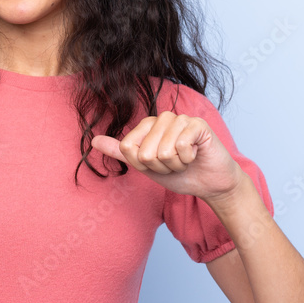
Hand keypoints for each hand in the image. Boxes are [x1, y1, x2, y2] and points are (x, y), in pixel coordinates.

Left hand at [91, 112, 243, 202]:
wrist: (210, 183)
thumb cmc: (180, 174)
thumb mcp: (145, 167)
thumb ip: (120, 152)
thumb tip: (93, 141)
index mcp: (146, 126)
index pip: (128, 148)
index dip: (144, 165)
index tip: (158, 165)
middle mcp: (161, 118)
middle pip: (145, 152)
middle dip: (161, 167)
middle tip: (175, 164)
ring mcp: (180, 119)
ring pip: (163, 151)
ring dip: (176, 164)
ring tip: (185, 160)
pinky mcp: (197, 124)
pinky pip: (181, 145)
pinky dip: (188, 158)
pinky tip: (196, 154)